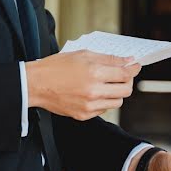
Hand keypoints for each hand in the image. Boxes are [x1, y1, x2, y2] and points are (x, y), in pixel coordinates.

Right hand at [25, 51, 140, 119]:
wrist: (36, 84)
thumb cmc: (56, 67)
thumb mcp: (83, 55)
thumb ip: (108, 59)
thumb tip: (127, 61)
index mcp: (94, 72)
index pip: (125, 73)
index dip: (133, 69)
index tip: (135, 66)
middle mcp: (94, 91)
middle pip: (125, 90)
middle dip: (127, 81)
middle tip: (123, 75)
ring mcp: (89, 106)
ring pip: (117, 102)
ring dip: (117, 92)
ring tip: (107, 84)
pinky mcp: (83, 115)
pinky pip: (104, 109)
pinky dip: (104, 101)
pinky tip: (95, 93)